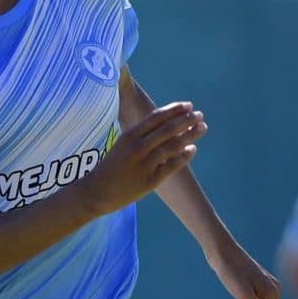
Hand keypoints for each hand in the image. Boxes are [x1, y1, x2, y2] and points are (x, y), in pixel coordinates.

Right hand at [81, 102, 206, 215]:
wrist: (95, 193)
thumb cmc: (111, 166)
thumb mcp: (121, 144)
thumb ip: (140, 134)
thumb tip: (165, 122)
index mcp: (129, 135)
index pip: (157, 117)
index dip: (175, 110)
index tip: (189, 105)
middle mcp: (137, 148)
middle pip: (168, 129)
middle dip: (187, 120)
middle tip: (200, 115)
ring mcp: (144, 165)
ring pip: (173, 146)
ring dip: (190, 134)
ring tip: (202, 127)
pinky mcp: (149, 181)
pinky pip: (171, 166)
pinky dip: (184, 156)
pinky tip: (192, 149)